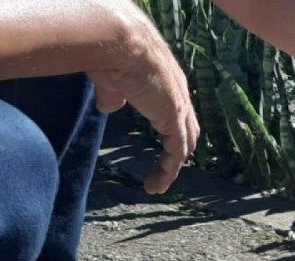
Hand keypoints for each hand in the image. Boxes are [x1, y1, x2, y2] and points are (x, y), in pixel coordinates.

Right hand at [88, 7, 198, 194]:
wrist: (119, 41)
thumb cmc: (111, 52)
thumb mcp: (111, 77)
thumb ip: (113, 94)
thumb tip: (108, 107)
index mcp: (166, 81)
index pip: (176, 112)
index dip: (170, 131)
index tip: (159, 148)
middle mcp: (179, 93)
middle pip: (187, 130)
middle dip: (177, 152)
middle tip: (164, 171)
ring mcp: (179, 106)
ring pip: (184, 144)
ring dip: (172, 167)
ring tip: (157, 185)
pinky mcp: (174, 118)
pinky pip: (176, 152)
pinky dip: (168, 171)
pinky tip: (156, 185)